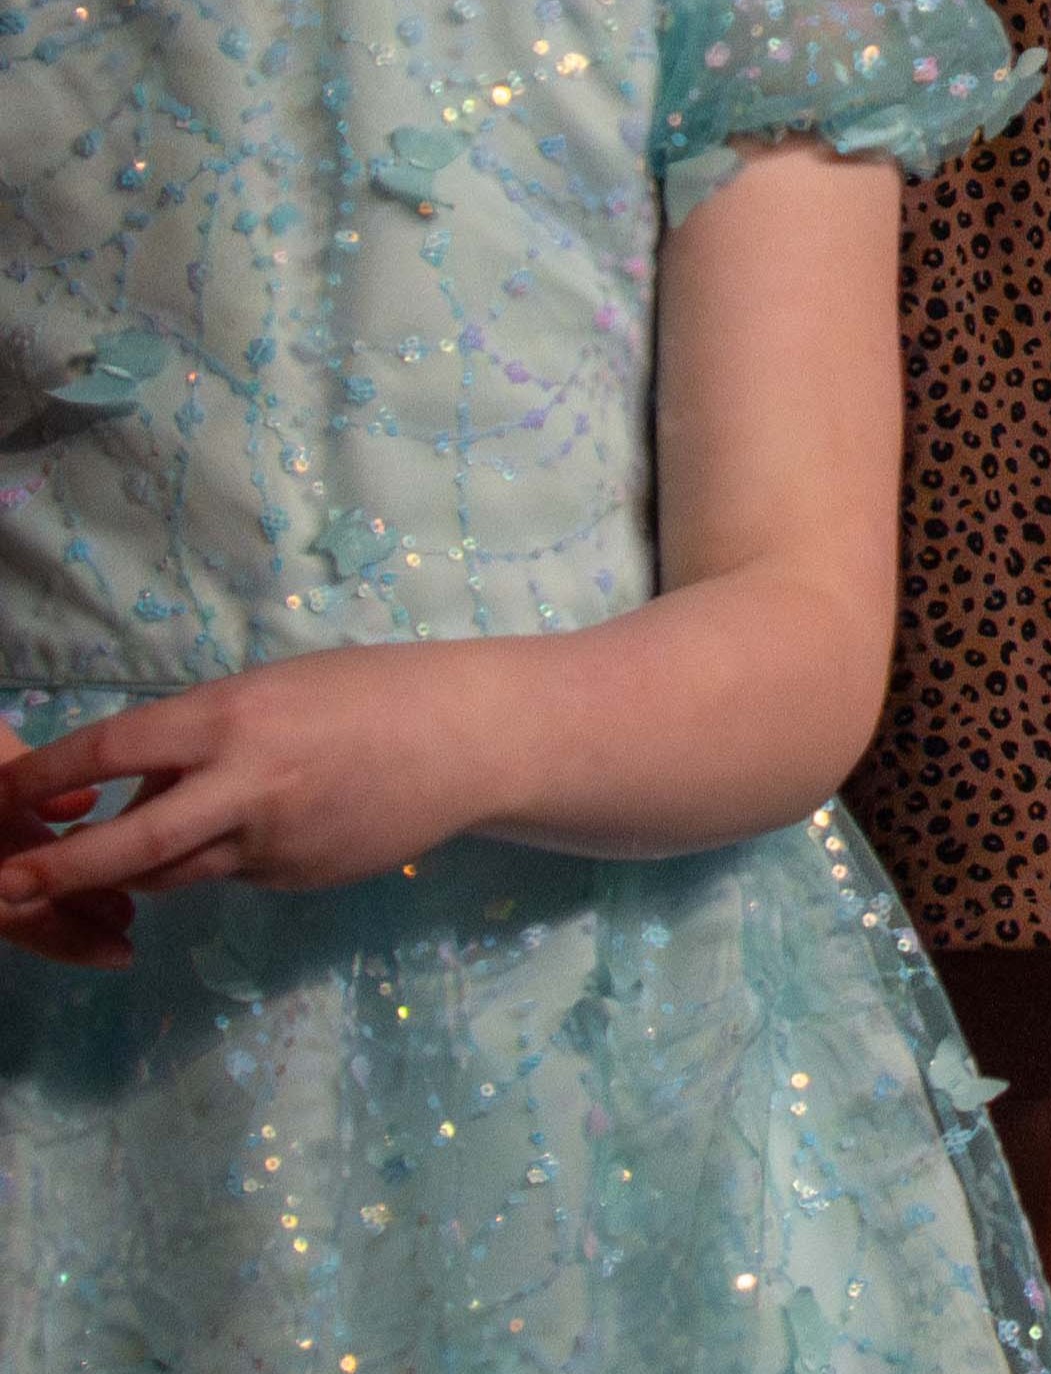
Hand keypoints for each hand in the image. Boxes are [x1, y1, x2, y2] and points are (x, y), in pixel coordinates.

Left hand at [0, 643, 531, 954]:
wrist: (478, 739)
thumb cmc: (373, 692)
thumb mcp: (273, 692)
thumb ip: (201, 740)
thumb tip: (137, 788)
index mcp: (233, 721)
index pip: (111, 750)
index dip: (47, 776)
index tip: (4, 792)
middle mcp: (245, 788)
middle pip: (126, 845)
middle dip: (57, 869)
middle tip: (4, 884)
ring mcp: (275, 844)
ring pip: (175, 870)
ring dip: (147, 859)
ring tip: (168, 828)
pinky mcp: (301, 878)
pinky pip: (235, 873)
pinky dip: (227, 854)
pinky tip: (281, 818)